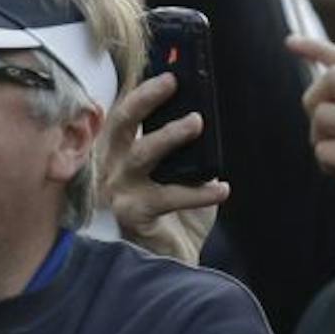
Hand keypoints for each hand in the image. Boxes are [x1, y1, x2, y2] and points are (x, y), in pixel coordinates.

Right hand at [99, 72, 227, 264]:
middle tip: (172, 81)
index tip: (167, 72)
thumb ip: (186, 151)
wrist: (171, 262)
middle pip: (121, 124)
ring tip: (196, 123)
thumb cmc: (175, 215)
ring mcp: (119, 191)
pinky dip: (198, 191)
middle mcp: (113, 167)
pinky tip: (221, 188)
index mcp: (121, 153)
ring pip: (140, 155)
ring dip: (168, 135)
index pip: (124, 113)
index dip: (140, 90)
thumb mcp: (181, 174)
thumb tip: (202, 115)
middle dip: (144, 99)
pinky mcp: (133, 215)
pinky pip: (168, 197)